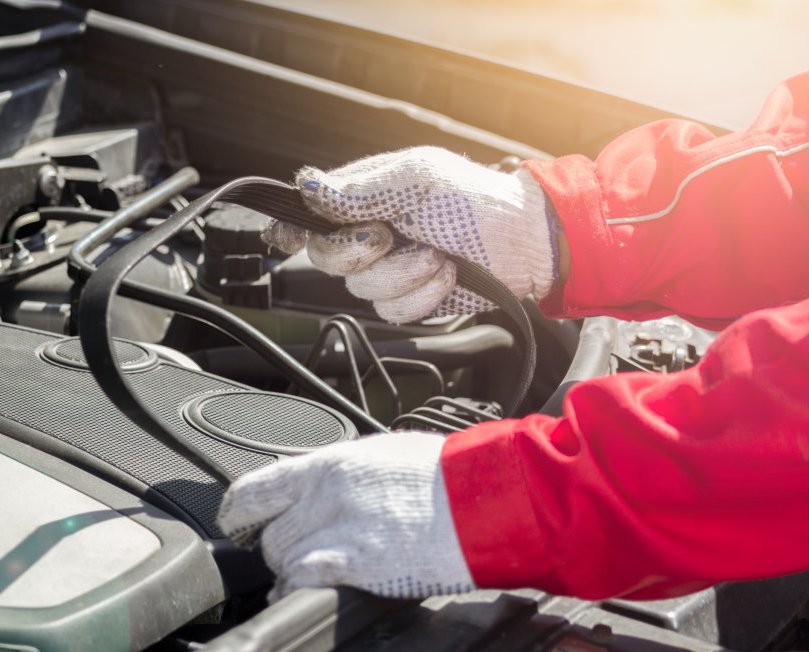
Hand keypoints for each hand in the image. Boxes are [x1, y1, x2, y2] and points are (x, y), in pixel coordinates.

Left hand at [217, 432, 475, 600]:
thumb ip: (337, 473)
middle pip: (269, 535)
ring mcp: (338, 531)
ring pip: (282, 561)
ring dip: (291, 572)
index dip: (238, 513)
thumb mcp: (378, 456)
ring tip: (313, 571)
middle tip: (296, 551)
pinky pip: (301, 583)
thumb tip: (311, 484)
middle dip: (277, 548)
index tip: (238, 524)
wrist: (482, 499)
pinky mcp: (354, 565)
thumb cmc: (442, 476)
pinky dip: (296, 591)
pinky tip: (304, 593)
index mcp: (329, 463)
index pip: (255, 488)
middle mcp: (325, 495)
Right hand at [265, 147, 557, 322]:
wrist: (523, 243)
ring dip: (405, 274)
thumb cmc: (475, 200)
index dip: (292, 228)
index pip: (309, 213)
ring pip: (362, 290)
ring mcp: (388, 269)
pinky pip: (394, 311)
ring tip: (438, 254)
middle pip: (326, 258)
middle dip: (359, 252)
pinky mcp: (409, 299)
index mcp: (363, 197)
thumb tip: (306, 185)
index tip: (286, 238)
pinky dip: (424, 296)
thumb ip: (358, 189)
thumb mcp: (415, 181)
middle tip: (392, 236)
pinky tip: (446, 276)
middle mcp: (368, 234)